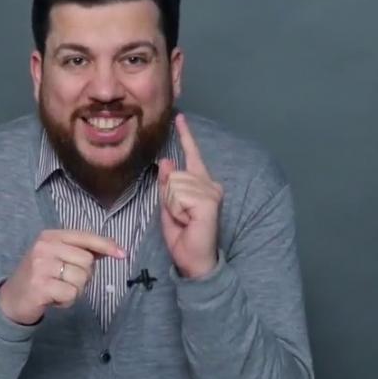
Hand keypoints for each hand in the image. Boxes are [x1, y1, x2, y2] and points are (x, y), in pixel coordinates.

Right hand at [0, 230, 125, 324]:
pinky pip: (71, 294)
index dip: (106, 245)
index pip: (85, 237)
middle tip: (66, 282)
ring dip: (75, 291)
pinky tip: (53, 299)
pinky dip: (66, 302)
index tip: (122, 254)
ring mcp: (40, 266)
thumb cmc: (39, 277)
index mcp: (50, 236)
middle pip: (87, 262)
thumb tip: (111, 249)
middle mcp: (44, 247)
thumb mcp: (56, 257)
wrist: (10, 300)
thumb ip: (80, 251)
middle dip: (84, 277)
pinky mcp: (40, 286)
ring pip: (81, 279)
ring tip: (58, 290)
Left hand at [158, 113, 222, 278]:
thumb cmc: (183, 236)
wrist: (195, 260)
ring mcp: (211, 192)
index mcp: (201, 184)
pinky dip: (176, 210)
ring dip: (172, 206)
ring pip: (173, 184)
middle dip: (168, 198)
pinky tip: (188, 221)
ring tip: (185, 220)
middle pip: (173, 175)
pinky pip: (178, 195)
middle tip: (180, 218)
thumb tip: (166, 161)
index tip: (180, 118)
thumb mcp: (167, 207)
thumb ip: (166, 184)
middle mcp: (210, 184)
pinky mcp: (208, 201)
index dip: (186, 136)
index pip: (192, 155)